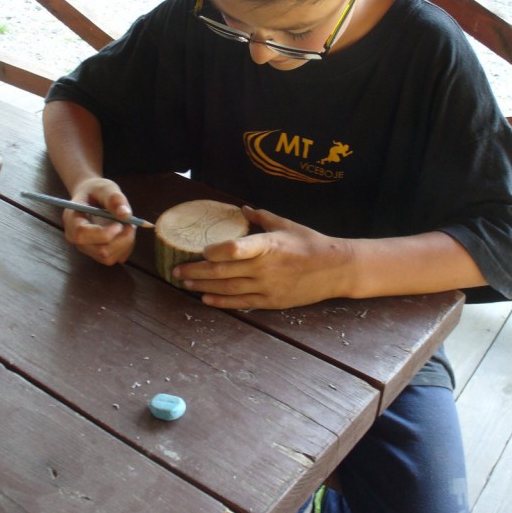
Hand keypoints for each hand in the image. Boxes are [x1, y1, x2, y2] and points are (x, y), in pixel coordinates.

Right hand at [63, 177, 136, 264]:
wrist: (92, 197)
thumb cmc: (96, 191)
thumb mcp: (105, 188)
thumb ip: (114, 198)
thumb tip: (126, 214)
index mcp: (72, 220)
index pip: (82, 235)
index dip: (104, 233)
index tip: (120, 223)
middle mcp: (76, 239)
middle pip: (99, 251)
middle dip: (121, 239)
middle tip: (131, 224)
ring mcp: (87, 249)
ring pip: (109, 257)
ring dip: (126, 242)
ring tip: (128, 225)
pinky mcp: (98, 254)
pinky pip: (116, 257)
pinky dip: (126, 246)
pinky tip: (125, 232)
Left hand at [172, 206, 351, 309]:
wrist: (335, 269)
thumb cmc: (310, 243)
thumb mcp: (286, 224)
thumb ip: (261, 218)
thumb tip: (242, 210)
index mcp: (268, 245)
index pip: (235, 248)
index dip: (214, 250)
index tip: (200, 249)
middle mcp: (264, 267)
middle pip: (223, 271)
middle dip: (196, 271)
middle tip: (176, 270)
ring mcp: (267, 286)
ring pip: (227, 288)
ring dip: (203, 285)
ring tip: (184, 283)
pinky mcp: (271, 301)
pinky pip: (241, 302)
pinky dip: (221, 301)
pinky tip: (205, 298)